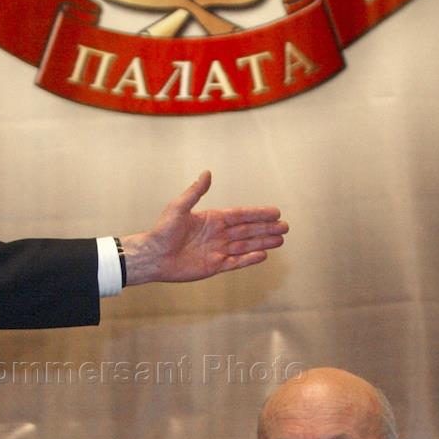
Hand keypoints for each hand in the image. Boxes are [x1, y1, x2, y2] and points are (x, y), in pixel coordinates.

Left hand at [120, 171, 286, 284]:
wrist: (153, 256)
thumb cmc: (162, 230)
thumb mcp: (178, 207)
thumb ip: (195, 192)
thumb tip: (207, 173)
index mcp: (212, 219)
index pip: (241, 214)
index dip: (258, 213)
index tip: (275, 211)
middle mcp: (217, 234)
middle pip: (248, 230)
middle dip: (267, 228)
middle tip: (285, 226)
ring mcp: (217, 250)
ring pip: (245, 245)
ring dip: (263, 242)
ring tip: (280, 240)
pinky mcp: (214, 265)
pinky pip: (236, 262)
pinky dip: (249, 259)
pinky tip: (263, 255)